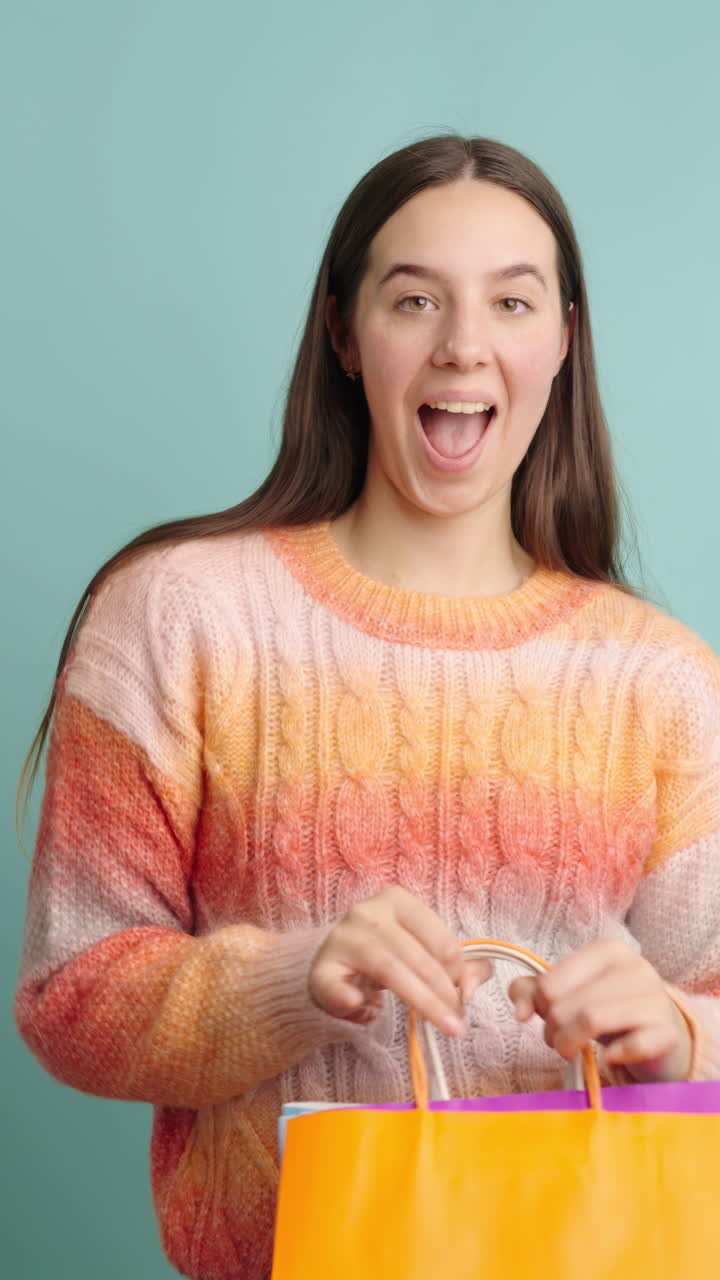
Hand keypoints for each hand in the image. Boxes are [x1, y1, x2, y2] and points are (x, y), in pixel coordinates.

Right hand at [309, 887, 491, 1037]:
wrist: (338, 966)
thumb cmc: (392, 956)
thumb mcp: (427, 952)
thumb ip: (463, 967)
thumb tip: (470, 989)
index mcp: (398, 900)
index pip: (440, 938)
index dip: (458, 972)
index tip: (464, 996)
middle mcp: (367, 912)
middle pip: (416, 957)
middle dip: (443, 994)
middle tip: (458, 1025)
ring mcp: (341, 938)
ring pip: (389, 970)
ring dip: (421, 1002)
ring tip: (442, 1026)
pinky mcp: (321, 969)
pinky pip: (335, 985)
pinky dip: (348, 998)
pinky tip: (362, 1008)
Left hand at [509, 939, 692, 1082]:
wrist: (661, 1034)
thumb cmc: (609, 1009)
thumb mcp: (570, 994)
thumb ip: (533, 993)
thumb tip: (519, 1012)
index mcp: (607, 950)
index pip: (551, 981)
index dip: (540, 1006)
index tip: (547, 1018)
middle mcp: (635, 966)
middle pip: (569, 1004)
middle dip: (553, 1030)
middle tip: (557, 1041)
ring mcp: (655, 997)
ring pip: (593, 1020)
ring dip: (571, 1043)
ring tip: (570, 1051)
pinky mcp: (667, 1031)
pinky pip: (631, 1045)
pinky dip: (612, 1056)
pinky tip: (609, 1057)